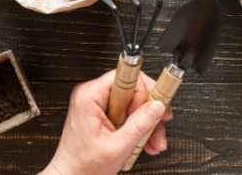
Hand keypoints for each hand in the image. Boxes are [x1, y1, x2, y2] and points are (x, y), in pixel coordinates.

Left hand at [41, 70, 173, 174]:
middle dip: (150, 111)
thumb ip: (139, 124)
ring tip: (152, 142)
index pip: (127, 76)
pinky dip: (140, 127)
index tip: (152, 110)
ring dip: (148, 123)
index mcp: (90, 96)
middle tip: (158, 126)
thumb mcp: (117, 147)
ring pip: (135, 103)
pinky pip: (129, 112)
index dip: (143, 93)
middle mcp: (93, 96)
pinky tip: (144, 142)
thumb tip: (157, 105)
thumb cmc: (83, 167)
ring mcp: (99, 105)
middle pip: (134, 89)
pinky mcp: (104, 114)